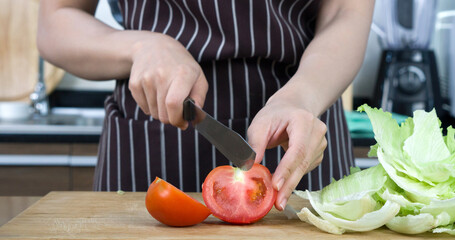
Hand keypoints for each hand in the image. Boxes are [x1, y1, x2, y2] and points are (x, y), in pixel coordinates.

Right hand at [128, 34, 207, 128]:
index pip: (174, 104)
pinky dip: (151, 107)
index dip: (178, 119)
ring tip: (166, 97)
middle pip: (163, 113)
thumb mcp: (198, 77)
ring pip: (154, 113)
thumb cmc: (180, 65)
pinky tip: (156, 93)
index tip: (183, 122)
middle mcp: (162, 75)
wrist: (154, 47)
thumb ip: (199, 99)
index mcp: (182, 74)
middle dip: (171, 118)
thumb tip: (195, 119)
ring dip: (161, 112)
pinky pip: (144, 108)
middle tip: (176, 110)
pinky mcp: (134, 83)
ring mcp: (146, 79)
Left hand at [247, 92, 326, 210]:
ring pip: (305, 169)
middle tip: (278, 203)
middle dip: (289, 185)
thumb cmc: (275, 114)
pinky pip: (305, 169)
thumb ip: (255, 144)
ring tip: (277, 199)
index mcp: (304, 121)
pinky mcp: (318, 153)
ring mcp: (321, 143)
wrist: (293, 107)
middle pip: (303, 162)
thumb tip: (249, 167)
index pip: (297, 149)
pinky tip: (283, 183)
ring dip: (290, 184)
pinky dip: (293, 178)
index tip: (276, 186)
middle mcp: (317, 132)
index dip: (286, 169)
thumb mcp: (260, 124)